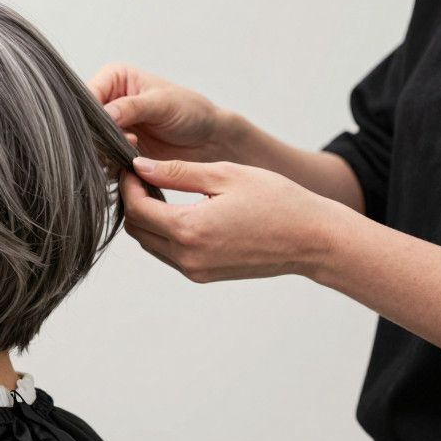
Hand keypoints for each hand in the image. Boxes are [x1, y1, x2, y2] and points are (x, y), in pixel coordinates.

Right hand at [87, 63, 230, 162]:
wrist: (208, 139)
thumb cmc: (190, 111)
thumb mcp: (161, 103)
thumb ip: (130, 107)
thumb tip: (104, 114)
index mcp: (114, 78)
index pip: (88, 94)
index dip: (90, 112)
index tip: (105, 127)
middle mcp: (107, 99)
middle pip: (85, 119)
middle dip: (98, 132)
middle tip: (124, 139)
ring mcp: (109, 125)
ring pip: (90, 139)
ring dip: (106, 149)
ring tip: (132, 147)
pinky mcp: (114, 147)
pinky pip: (100, 156)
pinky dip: (111, 161)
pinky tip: (130, 159)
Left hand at [120, 157, 345, 282]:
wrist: (313, 240)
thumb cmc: (277, 201)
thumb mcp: (226, 175)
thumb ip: (177, 172)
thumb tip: (140, 166)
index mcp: (190, 229)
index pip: (137, 209)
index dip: (128, 185)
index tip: (133, 166)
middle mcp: (187, 256)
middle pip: (138, 229)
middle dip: (134, 201)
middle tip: (144, 175)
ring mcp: (194, 270)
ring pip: (150, 243)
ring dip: (148, 218)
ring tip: (161, 190)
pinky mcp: (203, 275)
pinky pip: (168, 253)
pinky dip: (164, 232)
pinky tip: (178, 210)